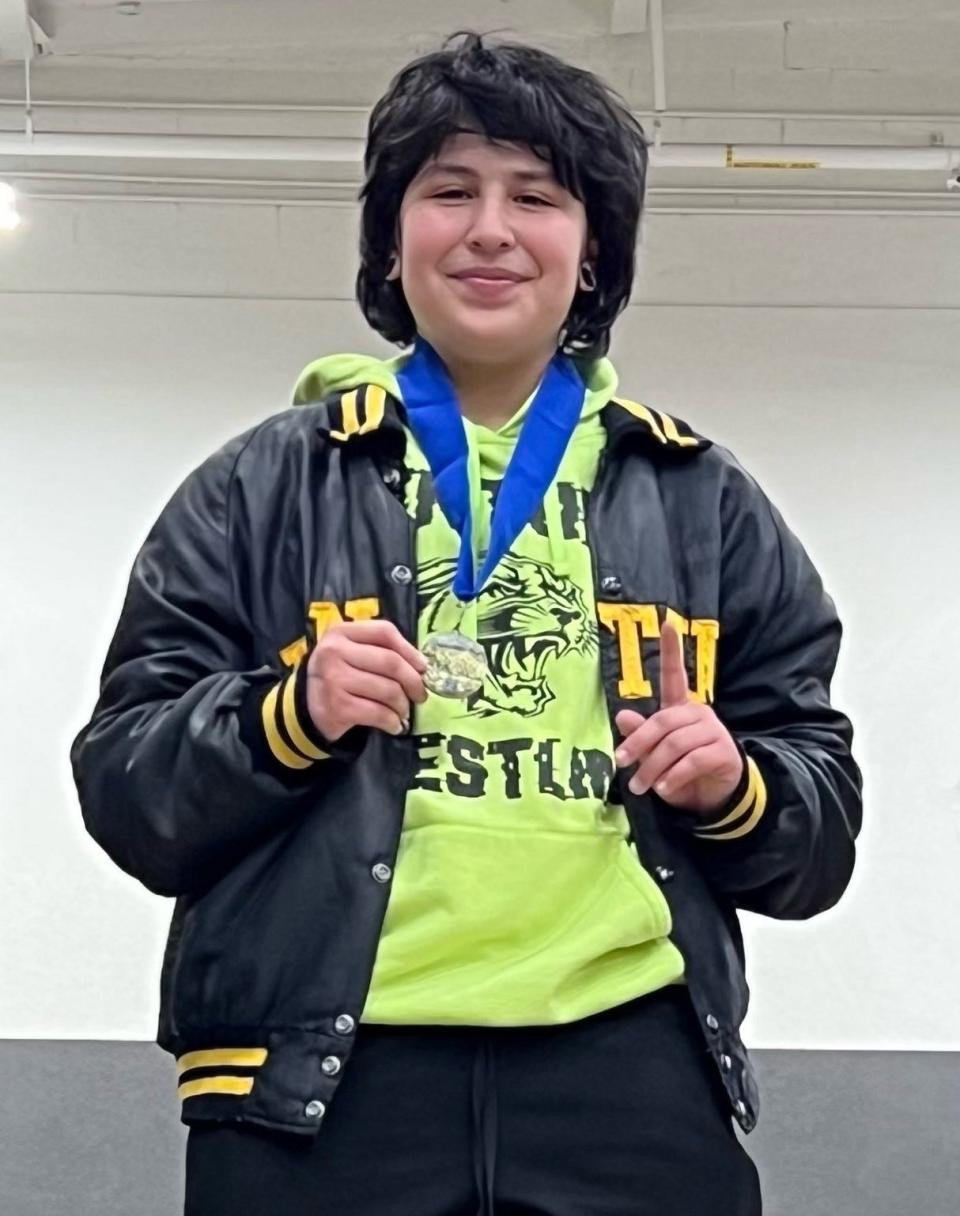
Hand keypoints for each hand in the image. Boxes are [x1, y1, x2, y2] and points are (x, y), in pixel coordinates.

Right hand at [306, 620, 427, 740]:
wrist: (307, 708)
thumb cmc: (339, 677)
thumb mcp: (351, 653)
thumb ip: (381, 650)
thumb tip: (421, 666)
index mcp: (341, 633)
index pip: (384, 632)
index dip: (410, 650)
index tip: (423, 667)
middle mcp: (334, 652)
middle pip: (390, 662)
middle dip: (413, 682)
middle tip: (420, 695)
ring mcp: (334, 679)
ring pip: (388, 690)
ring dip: (403, 706)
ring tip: (403, 711)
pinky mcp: (337, 707)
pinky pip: (379, 714)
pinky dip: (393, 722)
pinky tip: (394, 725)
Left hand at [613, 620, 742, 816]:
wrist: (714, 794)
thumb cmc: (680, 769)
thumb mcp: (655, 753)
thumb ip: (641, 735)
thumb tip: (622, 716)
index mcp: (680, 708)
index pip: (674, 675)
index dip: (671, 650)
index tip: (668, 622)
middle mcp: (698, 713)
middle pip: (664, 722)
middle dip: (639, 744)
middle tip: (622, 763)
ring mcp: (713, 731)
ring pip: (676, 744)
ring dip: (654, 767)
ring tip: (641, 785)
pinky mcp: (724, 752)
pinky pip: (692, 761)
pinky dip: (673, 776)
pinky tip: (664, 788)